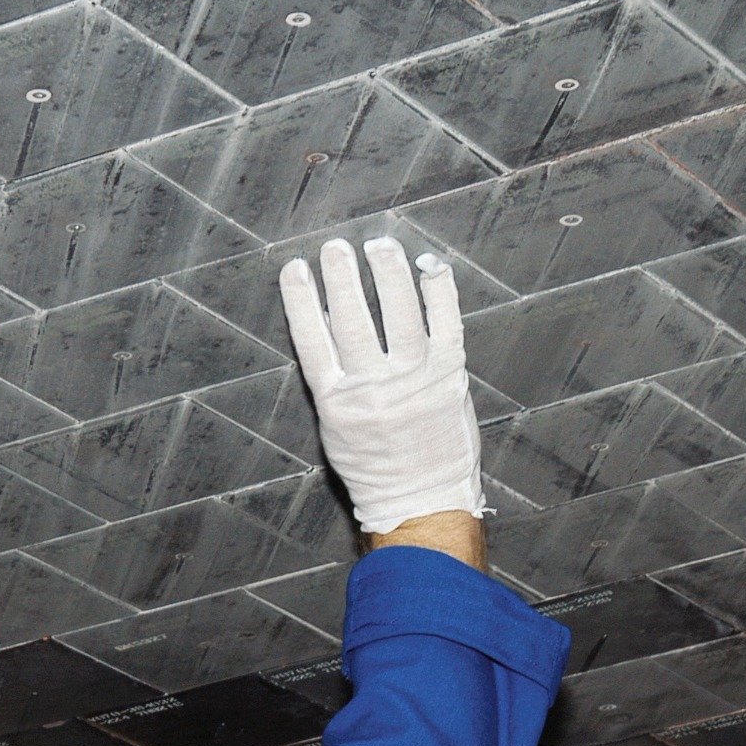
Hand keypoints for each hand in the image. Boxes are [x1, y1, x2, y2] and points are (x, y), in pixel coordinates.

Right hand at [277, 237, 484, 535]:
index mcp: (336, 402)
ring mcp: (414, 380)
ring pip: (399, 314)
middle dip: (343, 277)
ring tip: (379, 245)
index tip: (296, 268)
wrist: (422, 500)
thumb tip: (328, 322)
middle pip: (353, 320)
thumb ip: (332, 380)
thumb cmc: (375, 467)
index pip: (312, 339)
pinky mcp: (449, 377)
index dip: (302, 300)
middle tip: (336, 247)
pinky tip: (428, 265)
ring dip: (388, 273)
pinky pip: (445, 323)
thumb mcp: (336, 429)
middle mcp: (373, 387)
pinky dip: (438, 291)